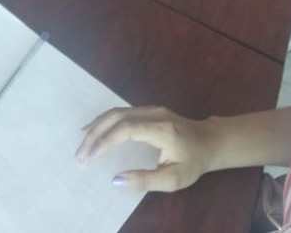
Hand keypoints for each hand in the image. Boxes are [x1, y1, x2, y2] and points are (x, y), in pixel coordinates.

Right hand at [78, 106, 213, 192]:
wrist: (210, 141)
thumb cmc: (193, 162)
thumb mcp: (173, 179)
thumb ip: (145, 180)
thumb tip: (115, 180)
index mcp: (161, 129)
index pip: (126, 129)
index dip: (105, 142)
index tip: (89, 158)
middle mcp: (154, 113)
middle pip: (117, 117)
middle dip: (95, 135)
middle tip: (79, 156)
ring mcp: (151, 109)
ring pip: (117, 112)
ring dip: (97, 128)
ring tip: (82, 146)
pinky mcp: (149, 110)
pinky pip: (122, 112)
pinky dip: (104, 122)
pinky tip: (93, 131)